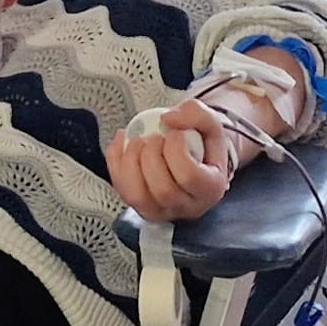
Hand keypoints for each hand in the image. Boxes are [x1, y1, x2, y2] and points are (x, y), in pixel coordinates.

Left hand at [105, 98, 237, 222]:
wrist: (193, 162)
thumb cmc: (202, 148)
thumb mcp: (210, 126)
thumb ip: (196, 114)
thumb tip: (167, 120)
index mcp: (210, 188)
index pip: (189, 176)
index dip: (177, 150)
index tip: (176, 134)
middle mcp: (186, 206)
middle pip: (163, 189)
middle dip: (152, 155)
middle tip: (155, 137)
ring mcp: (161, 211)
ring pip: (136, 195)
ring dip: (131, 161)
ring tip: (138, 141)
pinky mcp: (139, 208)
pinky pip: (120, 188)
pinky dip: (115, 160)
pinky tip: (124, 141)